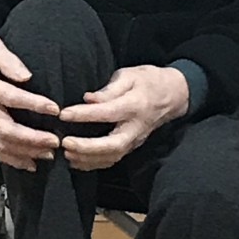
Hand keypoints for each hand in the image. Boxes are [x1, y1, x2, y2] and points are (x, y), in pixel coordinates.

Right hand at [0, 35, 61, 172]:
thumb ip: (7, 59)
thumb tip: (25, 76)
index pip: (9, 97)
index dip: (33, 104)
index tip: (54, 109)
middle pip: (5, 129)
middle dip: (32, 138)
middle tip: (54, 140)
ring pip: (1, 144)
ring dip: (26, 152)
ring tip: (48, 152)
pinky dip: (14, 160)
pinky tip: (31, 163)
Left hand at [58, 65, 188, 170]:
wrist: (174, 95)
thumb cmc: (149, 81)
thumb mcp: (130, 75)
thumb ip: (109, 89)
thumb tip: (88, 98)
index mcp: (135, 105)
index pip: (108, 112)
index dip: (84, 114)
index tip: (64, 114)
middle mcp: (136, 127)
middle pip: (113, 145)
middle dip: (87, 147)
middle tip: (65, 143)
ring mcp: (135, 139)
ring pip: (112, 156)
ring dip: (88, 158)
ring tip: (67, 153)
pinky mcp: (132, 146)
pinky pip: (113, 160)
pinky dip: (94, 164)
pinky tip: (77, 161)